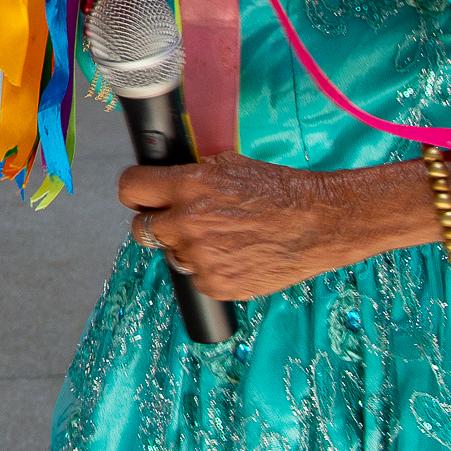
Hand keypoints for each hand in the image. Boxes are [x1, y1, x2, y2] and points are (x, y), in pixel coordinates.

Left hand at [120, 154, 409, 300]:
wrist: (320, 223)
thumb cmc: (279, 190)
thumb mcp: (229, 166)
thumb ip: (190, 175)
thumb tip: (164, 180)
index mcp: (188, 186)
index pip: (130, 189)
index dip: (134, 193)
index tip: (139, 197)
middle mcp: (188, 222)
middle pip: (141, 229)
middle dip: (155, 224)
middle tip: (175, 221)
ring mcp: (201, 257)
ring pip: (171, 254)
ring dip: (186, 247)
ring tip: (222, 237)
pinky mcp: (216, 284)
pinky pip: (196, 276)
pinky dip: (209, 269)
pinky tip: (235, 255)